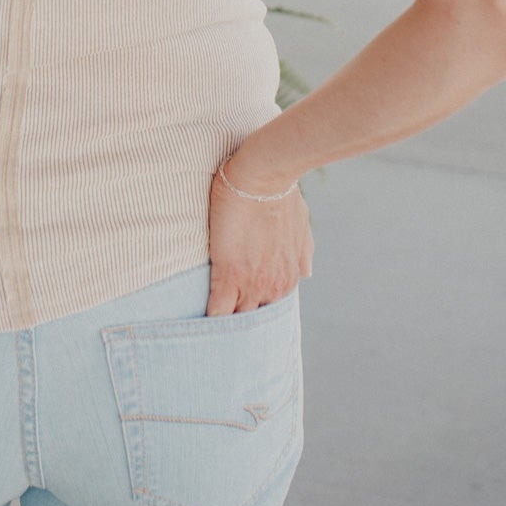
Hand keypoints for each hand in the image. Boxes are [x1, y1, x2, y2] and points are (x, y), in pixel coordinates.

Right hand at [206, 155, 313, 315]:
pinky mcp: (228, 276)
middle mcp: (273, 287)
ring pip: (236, 318)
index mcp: (287, 277)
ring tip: (210, 327)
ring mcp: (251, 284)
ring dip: (225, 321)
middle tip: (225, 322)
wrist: (263, 179)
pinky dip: (209, 317)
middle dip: (240, 321)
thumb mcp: (302, 226)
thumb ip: (303, 253)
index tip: (242, 310)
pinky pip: (217, 310)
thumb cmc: (282, 195)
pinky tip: (199, 320)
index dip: (254, 309)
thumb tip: (306, 273)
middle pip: (253, 319)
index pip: (269, 309)